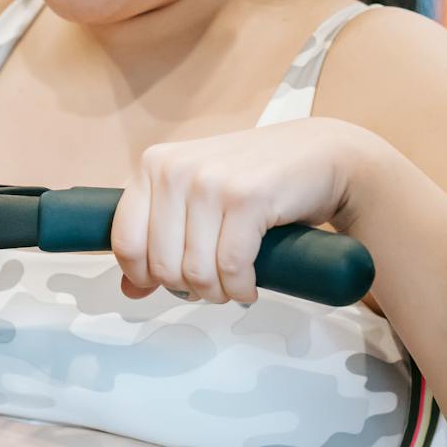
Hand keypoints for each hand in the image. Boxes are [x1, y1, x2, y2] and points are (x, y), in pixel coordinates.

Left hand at [111, 119, 376, 303]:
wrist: (320, 154)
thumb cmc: (257, 178)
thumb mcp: (197, 201)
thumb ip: (159, 239)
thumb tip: (129, 290)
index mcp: (154, 165)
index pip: (126, 241)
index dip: (146, 275)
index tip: (170, 281)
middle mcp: (177, 168)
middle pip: (162, 265)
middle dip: (189, 288)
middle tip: (213, 283)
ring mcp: (212, 181)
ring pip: (196, 272)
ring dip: (218, 293)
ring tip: (233, 284)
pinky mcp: (247, 197)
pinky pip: (232, 267)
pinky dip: (241, 288)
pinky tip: (250, 285)